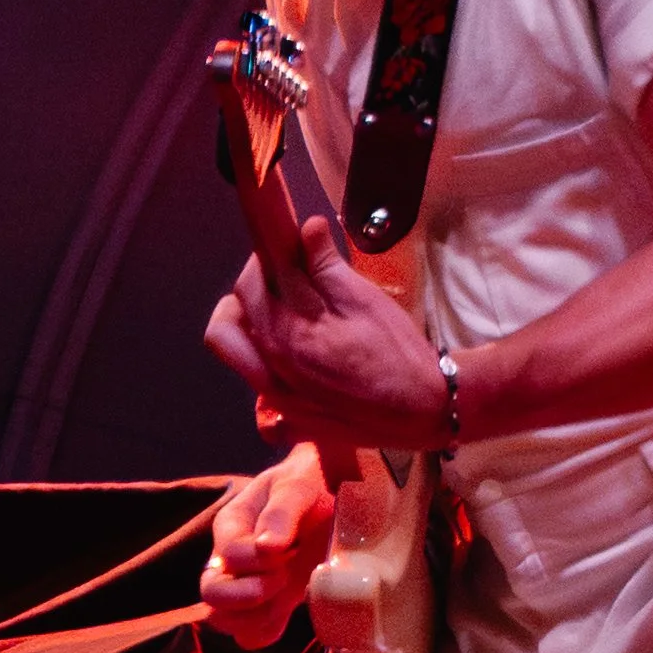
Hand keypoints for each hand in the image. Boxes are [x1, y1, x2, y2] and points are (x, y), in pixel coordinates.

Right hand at [200, 441, 335, 647]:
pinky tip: (288, 612)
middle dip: (248, 595)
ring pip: (227, 621)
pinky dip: (266, 631)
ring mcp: (249, 585)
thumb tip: (266, 547)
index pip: (229, 557)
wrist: (333, 490)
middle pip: (212, 595)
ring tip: (286, 595)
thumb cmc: (310, 481)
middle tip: (283, 578)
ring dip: (257, 616)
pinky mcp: (271, 604)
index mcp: (231, 525)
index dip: (257, 561)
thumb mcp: (298, 484)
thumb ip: (282, 512)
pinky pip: (252, 635)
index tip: (288, 549)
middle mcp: (231, 559)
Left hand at [205, 213, 451, 446]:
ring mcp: (279, 404)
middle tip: (282, 282)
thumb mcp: (363, 299)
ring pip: (237, 361)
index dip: (264, 259)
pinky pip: (263, 405)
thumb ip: (326, 265)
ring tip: (287, 318)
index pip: (249, 286)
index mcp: (287, 335)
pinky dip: (270, 382)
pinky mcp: (295, 425)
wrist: (425, 409)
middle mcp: (272, 371)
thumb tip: (306, 227)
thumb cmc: (397, 351)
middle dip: (248, 294)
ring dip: (251, 331)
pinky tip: (297, 368)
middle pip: (227, 326)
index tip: (282, 250)